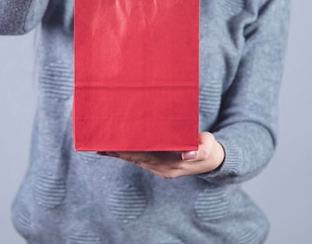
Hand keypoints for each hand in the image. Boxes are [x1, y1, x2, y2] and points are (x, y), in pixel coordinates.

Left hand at [98, 132, 224, 178]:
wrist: (212, 160)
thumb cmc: (209, 148)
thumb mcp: (208, 147)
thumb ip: (200, 150)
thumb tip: (188, 154)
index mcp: (171, 164)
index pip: (145, 155)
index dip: (129, 150)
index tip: (114, 143)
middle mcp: (162, 169)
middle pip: (135, 158)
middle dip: (117, 151)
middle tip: (99, 141)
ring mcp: (159, 169)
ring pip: (134, 160)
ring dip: (117, 154)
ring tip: (100, 145)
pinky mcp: (158, 167)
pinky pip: (138, 160)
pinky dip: (124, 155)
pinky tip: (112, 150)